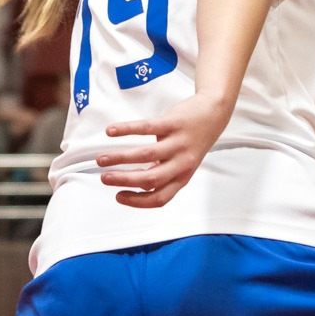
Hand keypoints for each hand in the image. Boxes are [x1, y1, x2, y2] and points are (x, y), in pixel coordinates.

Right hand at [97, 92, 231, 207]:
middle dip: (124, 181)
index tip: (118, 196)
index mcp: (182, 177)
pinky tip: (110, 132)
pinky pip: (147, 128)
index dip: (137, 201)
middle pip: (151, 179)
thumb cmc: (192, 142)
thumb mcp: (182, 164)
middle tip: (104, 179)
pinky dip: (126, 130)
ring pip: (146, 155)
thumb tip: (136, 186)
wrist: (213, 114)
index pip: (160, 198)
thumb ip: (163, 175)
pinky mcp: (174, 123)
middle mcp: (182, 163)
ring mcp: (179, 143)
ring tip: (101, 159)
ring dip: (120, 158)